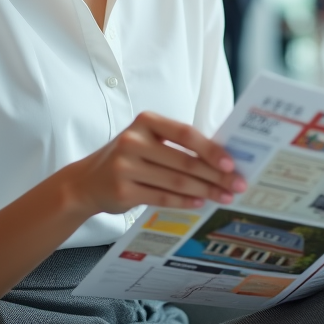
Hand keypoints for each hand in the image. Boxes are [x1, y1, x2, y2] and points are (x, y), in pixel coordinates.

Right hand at [63, 111, 246, 215]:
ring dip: (205, 190)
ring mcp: (125, 167)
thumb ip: (177, 144)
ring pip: (175, 182)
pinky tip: (200, 202)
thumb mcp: (148, 140)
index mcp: (146, 121)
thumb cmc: (128, 157)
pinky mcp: (122, 191)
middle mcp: (133, 141)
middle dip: (216, 175)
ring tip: (224, 196)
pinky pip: (161, 198)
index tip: (232, 163)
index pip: (185, 133)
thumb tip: (222, 157)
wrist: (86, 181)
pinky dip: (184, 201)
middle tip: (237, 184)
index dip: (211, 149)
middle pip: (184, 161)